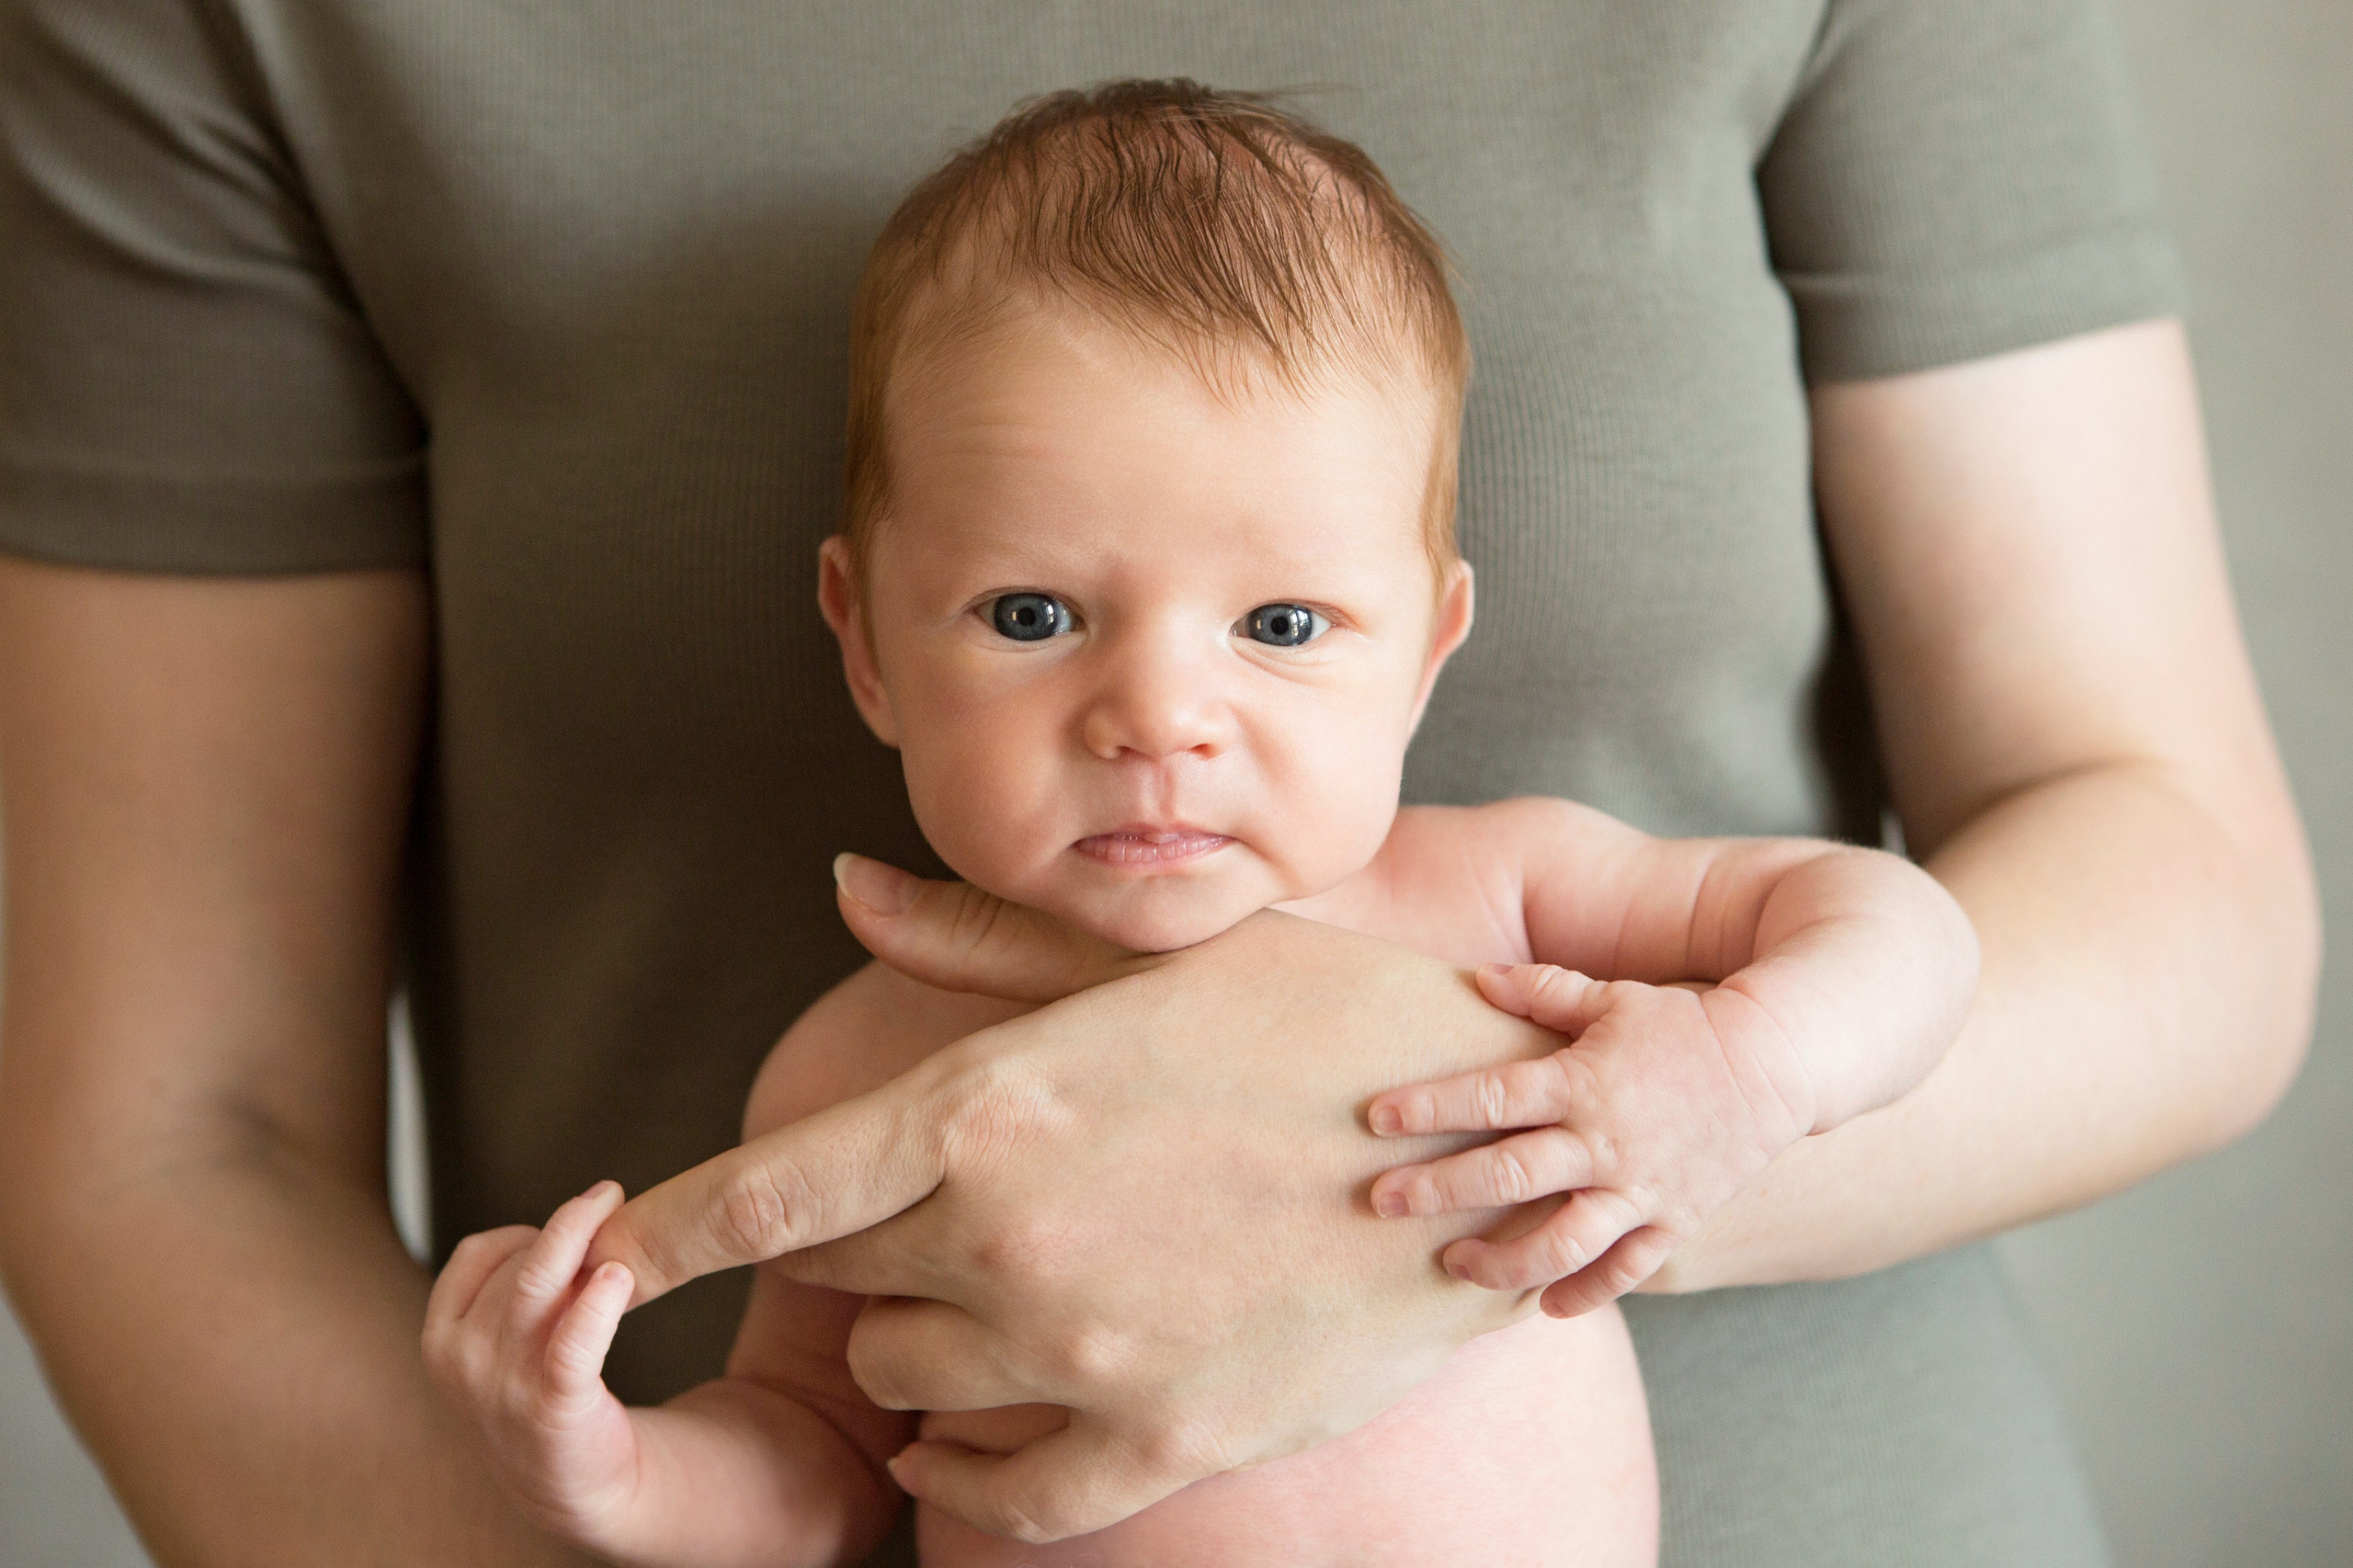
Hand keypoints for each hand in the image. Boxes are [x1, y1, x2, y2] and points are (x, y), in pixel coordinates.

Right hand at [424, 1183, 648, 1552]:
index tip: (571, 1220)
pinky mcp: (555, 1408)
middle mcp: (462, 1361)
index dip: (526, 1228)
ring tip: (617, 1208)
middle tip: (609, 1195)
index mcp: (443, 1338)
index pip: (477, 1253)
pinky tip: (620, 1276)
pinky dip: (596, 1304)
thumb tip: (565, 1216)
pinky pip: (572, 1344)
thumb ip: (514, 1285)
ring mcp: (503, 1387)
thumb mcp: (501, 1340)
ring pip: (538, 1286)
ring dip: (579, 1237)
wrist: (573, 1484)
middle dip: (567, 1227)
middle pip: (516, 1266)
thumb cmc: (541, 1391)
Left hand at [584, 856, 1560, 1543]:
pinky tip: (966, 1435)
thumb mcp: (1159, 960)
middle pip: (842, 1272)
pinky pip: (995, 1494)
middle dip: (861, 1236)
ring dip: (924, 1333)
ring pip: (909, 1376)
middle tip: (943, 1193)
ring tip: (1000, 1278)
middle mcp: (1010, 1239)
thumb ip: (979, 946)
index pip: (763, 1191)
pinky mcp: (1160, 1442)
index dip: (662, 1226)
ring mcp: (1084, 1354)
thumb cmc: (1337, 1020)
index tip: (586, 1242)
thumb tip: (842, 882)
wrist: (1512, 1142)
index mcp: (995, 1104)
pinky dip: (960, 1471)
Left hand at [1366, 963, 1815, 1317]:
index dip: (1430, 1106)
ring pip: (1561, 1242)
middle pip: (1508, 1174)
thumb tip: (1476, 977)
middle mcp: (1605, 1141)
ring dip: (1500, 1261)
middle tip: (1380, 1202)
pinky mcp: (1676, 1220)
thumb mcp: (1613, 998)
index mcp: (1582, 1081)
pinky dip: (1584, 1294)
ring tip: (1452, 1265)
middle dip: (1438, 1191)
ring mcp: (1641, 1189)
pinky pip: (1625, 1271)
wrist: (1782, 1060)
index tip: (1376, 1118)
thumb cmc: (1686, 1023)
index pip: (1490, 1096)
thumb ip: (1543, 991)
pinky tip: (1542, 1307)